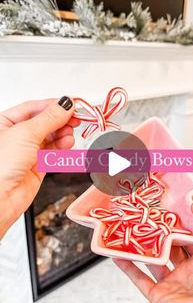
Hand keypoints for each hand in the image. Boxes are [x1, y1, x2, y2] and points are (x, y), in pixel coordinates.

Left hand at [0, 96, 79, 237]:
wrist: (0, 198)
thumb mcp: (26, 133)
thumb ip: (49, 118)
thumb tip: (65, 104)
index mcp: (5, 122)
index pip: (33, 107)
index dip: (53, 105)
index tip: (70, 104)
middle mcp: (15, 136)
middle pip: (44, 122)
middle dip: (60, 120)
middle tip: (76, 117)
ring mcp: (26, 151)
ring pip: (51, 137)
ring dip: (63, 133)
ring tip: (70, 132)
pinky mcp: (37, 166)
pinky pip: (53, 151)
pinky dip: (63, 146)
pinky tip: (68, 142)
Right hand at [114, 205, 192, 302]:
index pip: (188, 237)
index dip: (177, 224)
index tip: (166, 211)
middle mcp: (188, 272)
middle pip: (168, 247)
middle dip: (157, 234)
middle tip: (146, 219)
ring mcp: (172, 284)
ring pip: (152, 261)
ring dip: (140, 248)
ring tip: (130, 233)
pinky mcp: (159, 296)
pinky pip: (139, 279)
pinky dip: (128, 267)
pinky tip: (119, 255)